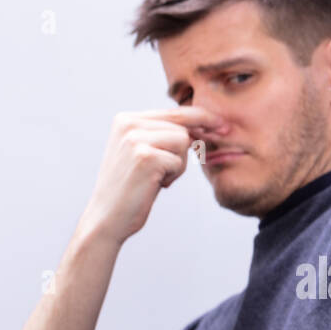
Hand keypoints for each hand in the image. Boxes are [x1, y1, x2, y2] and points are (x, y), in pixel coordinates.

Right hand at [77, 106, 221, 245]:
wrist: (108, 218)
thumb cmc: (131, 189)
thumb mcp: (143, 153)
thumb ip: (162, 135)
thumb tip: (202, 124)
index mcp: (126, 119)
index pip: (174, 111)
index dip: (202, 118)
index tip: (222, 124)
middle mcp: (128, 123)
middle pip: (182, 126)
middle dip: (186, 149)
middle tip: (172, 172)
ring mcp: (135, 138)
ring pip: (182, 141)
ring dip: (178, 164)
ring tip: (157, 178)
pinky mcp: (145, 156)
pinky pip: (179, 161)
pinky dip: (173, 176)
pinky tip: (155, 185)